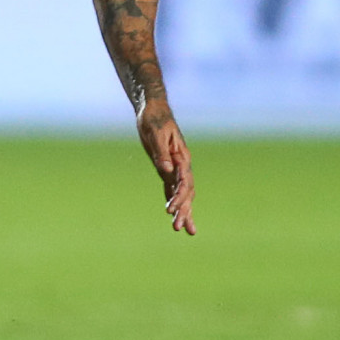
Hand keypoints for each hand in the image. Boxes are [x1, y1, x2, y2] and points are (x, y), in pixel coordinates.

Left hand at [137, 107, 195, 234]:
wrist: (153, 110)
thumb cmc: (154, 119)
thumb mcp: (155, 134)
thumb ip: (161, 153)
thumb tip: (166, 170)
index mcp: (181, 158)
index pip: (184, 183)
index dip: (178, 198)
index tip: (170, 210)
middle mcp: (181, 165)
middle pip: (186, 192)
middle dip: (183, 211)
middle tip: (179, 228)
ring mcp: (175, 168)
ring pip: (182, 193)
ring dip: (182, 210)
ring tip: (181, 230)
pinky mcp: (166, 168)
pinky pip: (172, 188)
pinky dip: (174, 201)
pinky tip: (174, 214)